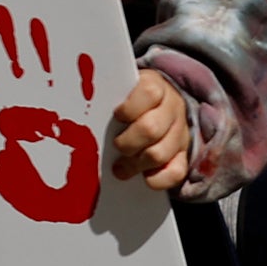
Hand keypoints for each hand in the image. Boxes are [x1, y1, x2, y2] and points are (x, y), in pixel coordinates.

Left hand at [108, 69, 192, 191]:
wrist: (163, 102)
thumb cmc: (131, 97)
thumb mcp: (122, 88)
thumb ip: (108, 95)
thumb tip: (83, 106)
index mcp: (154, 86)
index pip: (149, 93)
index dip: (129, 108)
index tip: (115, 116)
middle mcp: (171, 108)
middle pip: (151, 129)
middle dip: (127, 143)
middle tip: (115, 147)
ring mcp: (180, 132)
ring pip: (160, 153)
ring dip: (136, 164)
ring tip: (120, 168)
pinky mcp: (184, 154)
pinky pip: (176, 172)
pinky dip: (158, 179)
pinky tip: (143, 177)